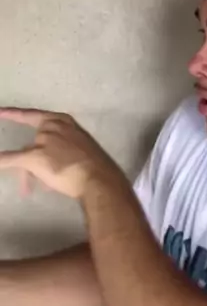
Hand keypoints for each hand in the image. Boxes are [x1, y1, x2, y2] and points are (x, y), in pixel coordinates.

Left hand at [0, 108, 124, 199]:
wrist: (97, 178)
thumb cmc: (95, 166)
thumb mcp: (80, 148)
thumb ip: (63, 149)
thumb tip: (51, 164)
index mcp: (63, 121)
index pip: (33, 116)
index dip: (14, 114)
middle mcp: (50, 127)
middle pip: (32, 144)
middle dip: (34, 163)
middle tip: (37, 182)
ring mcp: (42, 140)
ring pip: (25, 157)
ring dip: (28, 175)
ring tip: (29, 191)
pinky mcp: (34, 156)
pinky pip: (10, 159)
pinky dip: (0, 161)